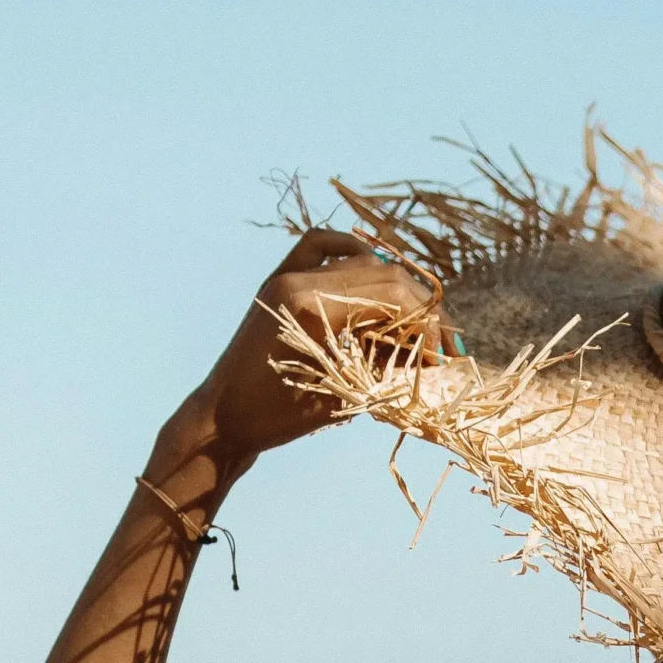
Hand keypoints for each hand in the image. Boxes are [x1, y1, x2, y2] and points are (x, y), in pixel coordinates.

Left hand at [196, 229, 446, 466]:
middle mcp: (301, 282)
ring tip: (411, 321)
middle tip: (435, 343)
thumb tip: (428, 352)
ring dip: (395, 287)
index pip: (393, 297)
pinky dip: (351, 250)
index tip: (437, 358)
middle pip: (384, 274)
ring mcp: (288, 276)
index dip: (426, 325)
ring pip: (361, 260)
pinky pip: (320, 245)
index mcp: (314, 310)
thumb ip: (385, 363)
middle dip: (419, 308)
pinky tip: (372, 266)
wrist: (224, 415)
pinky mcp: (279, 278)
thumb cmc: (281, 417)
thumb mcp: (342, 393)